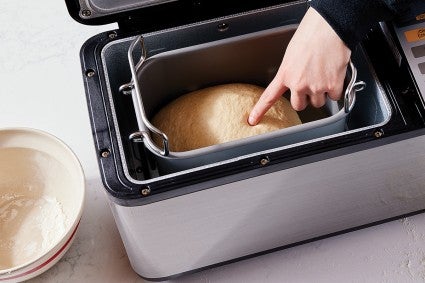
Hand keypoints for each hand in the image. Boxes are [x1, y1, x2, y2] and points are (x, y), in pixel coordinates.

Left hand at [248, 7, 350, 125]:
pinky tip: (334, 75)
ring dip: (322, 93)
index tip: (253, 120)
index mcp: (285, 74)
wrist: (329, 28)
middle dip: (306, 98)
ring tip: (324, 75)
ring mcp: (315, 86)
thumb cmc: (311, 34)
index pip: (269, 97)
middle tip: (312, 84)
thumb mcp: (292, 54)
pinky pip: (334, 96)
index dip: (260, 110)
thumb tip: (297, 77)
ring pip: (318, 102)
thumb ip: (292, 70)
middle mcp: (298, 84)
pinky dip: (336, 89)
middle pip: (300, 105)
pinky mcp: (332, 86)